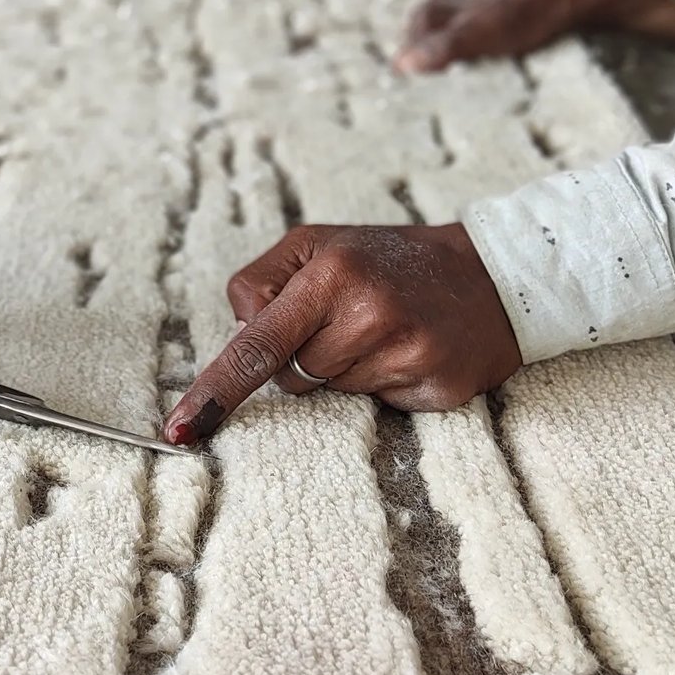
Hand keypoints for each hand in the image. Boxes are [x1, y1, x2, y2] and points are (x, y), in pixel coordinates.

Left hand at [163, 224, 521, 444]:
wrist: (492, 275)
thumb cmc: (385, 261)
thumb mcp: (315, 245)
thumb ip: (261, 285)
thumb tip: (240, 338)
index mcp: (331, 274)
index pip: (257, 345)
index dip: (216, 390)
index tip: (182, 429)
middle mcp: (371, 314)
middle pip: (290, 377)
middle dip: (303, 358)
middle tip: (347, 320)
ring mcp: (408, 353)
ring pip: (330, 394)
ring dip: (344, 371)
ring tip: (382, 333)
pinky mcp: (438, 387)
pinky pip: (375, 406)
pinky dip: (381, 385)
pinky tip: (408, 352)